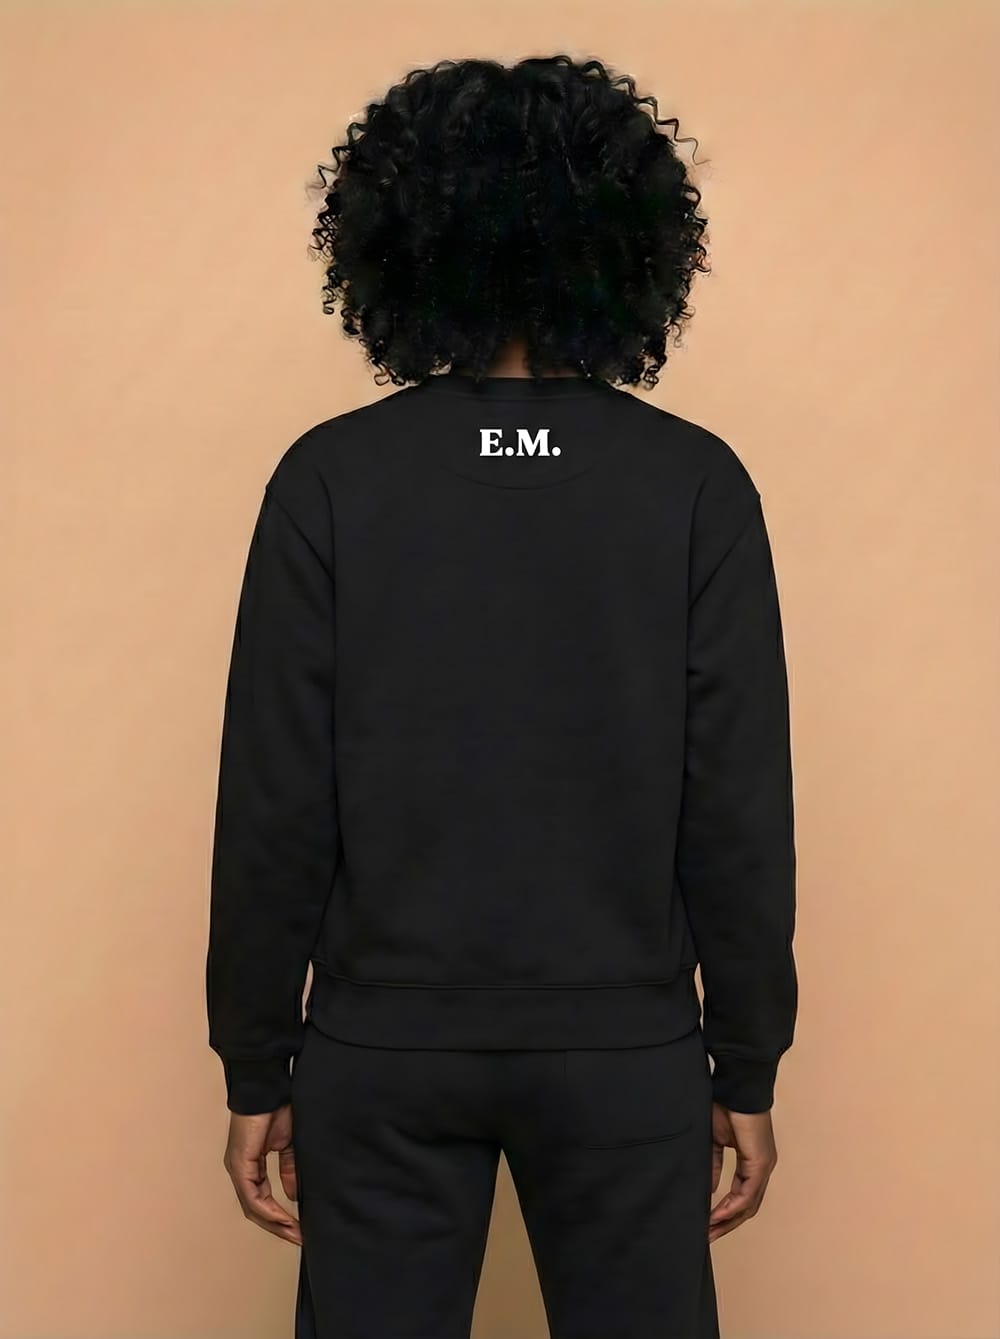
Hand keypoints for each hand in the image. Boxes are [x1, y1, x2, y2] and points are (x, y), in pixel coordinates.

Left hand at [222, 1105, 301, 1244]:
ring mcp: (238, 1169)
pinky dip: (268, 1209)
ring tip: (293, 1233)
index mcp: (250, 1166)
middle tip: (297, 1238)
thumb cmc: (276, 1109)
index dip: (278, 1217)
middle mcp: (240, 1171)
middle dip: (277, 1227)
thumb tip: (292, 1194)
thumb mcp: (287, 1145)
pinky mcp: (240, 1164)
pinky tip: (282, 1217)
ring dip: (273, 1223)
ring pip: (252, 1207)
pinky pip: (252, 1195)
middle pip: (255, 1210)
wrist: (267, 1089)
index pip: (261, 1200)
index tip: (297, 1228)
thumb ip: (288, 1170)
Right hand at [708, 1103, 777, 1242]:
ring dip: (729, 1221)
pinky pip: (747, 1193)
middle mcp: (761, 1168)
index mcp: (753, 1162)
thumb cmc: (725, 1106)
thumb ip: (714, 1164)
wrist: (735, 1087)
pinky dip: (732, 1207)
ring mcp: (763, 1167)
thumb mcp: (715, 1141)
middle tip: (708, 1237)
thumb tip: (712, 1188)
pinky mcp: (760, 1163)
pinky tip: (717, 1215)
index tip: (708, 1223)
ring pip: (749, 1205)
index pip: (742, 1196)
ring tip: (709, 1232)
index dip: (726, 1212)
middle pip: (748, 1208)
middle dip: (727, 1224)